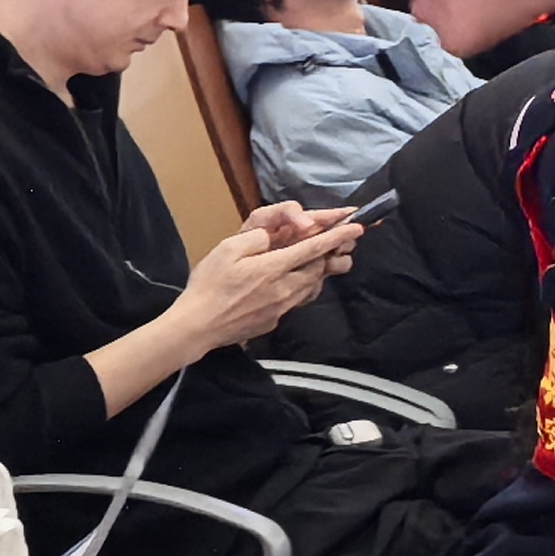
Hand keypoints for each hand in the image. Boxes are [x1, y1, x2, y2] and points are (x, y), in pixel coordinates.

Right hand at [163, 214, 359, 351]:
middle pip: (318, 269)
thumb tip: (273, 237)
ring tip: (321, 262)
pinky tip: (295, 284)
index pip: (313, 249)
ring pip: (311, 286)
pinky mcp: (275, 321)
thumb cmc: (208, 285)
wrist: (198, 327)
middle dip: (330, 254)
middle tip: (340, 243)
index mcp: (273, 268)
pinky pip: (297, 301)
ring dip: (318, 272)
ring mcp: (281, 308)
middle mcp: (284, 289)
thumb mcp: (226, 250)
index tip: (355, 228)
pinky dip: (303, 288)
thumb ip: (255, 239)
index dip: (336, 237)